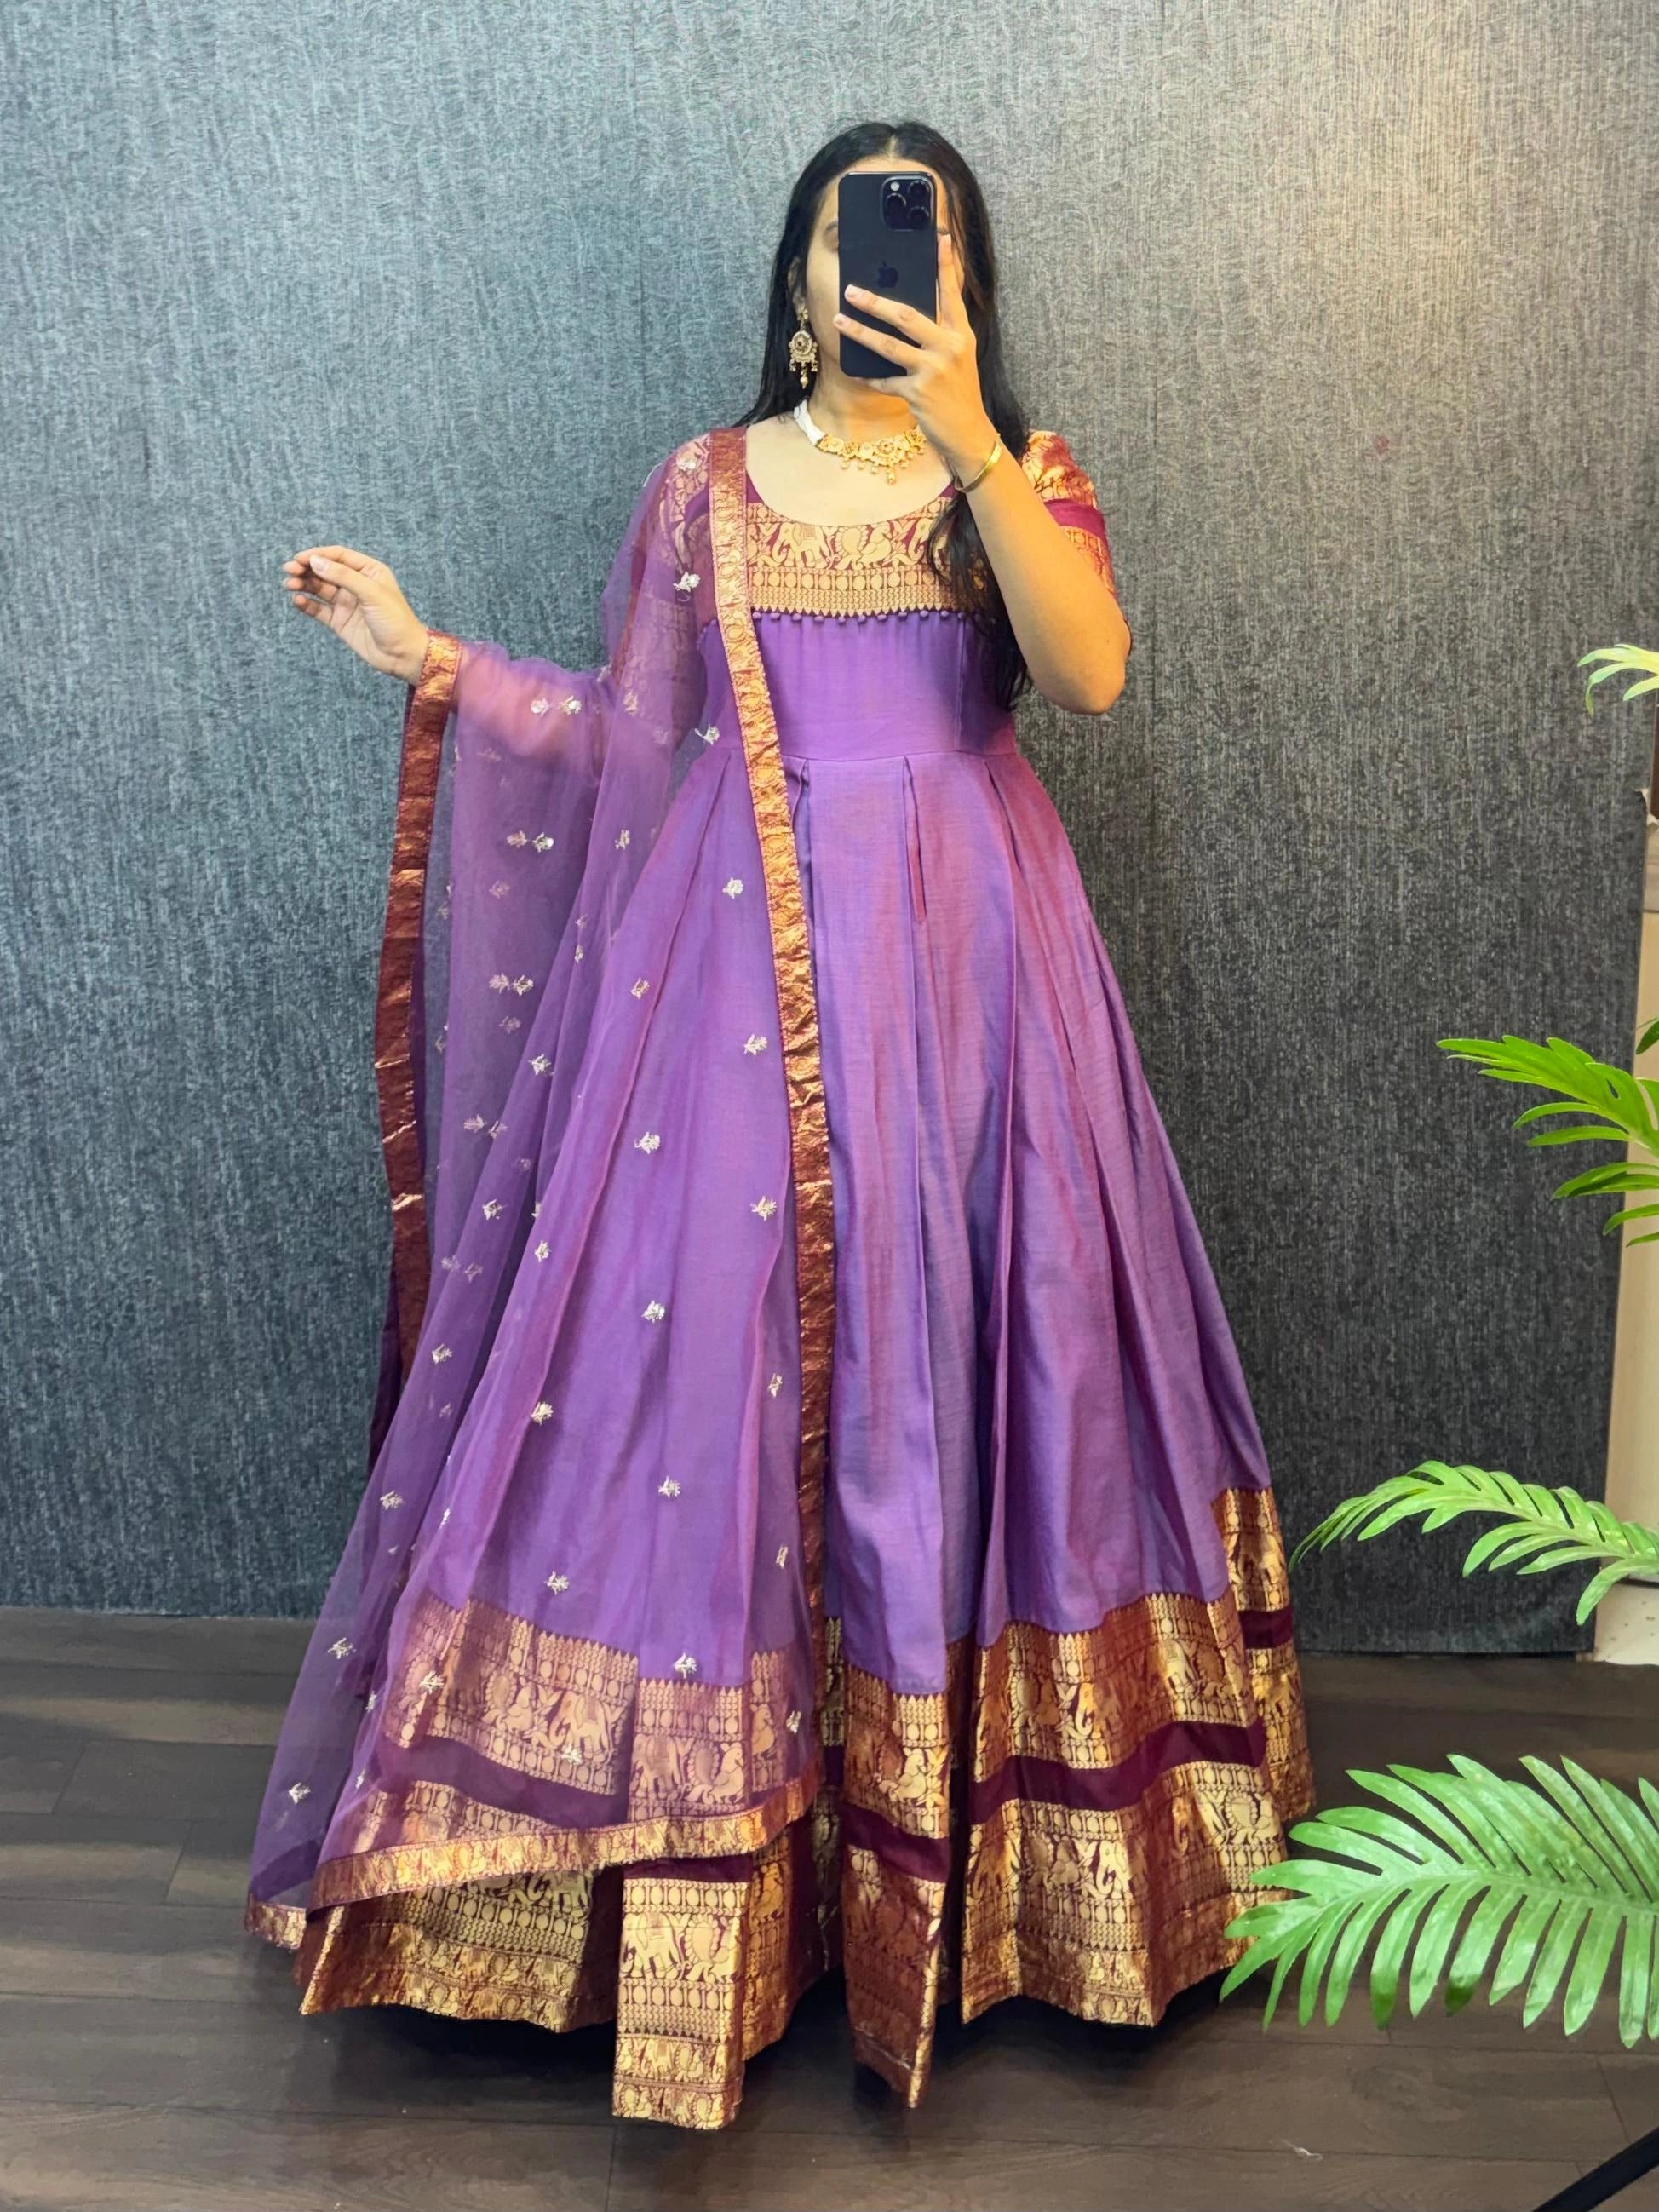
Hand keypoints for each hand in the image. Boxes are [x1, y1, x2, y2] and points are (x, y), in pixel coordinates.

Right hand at [281, 545, 428, 683]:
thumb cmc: (396, 621)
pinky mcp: (340, 621)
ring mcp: (347, 603)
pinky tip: (296, 601)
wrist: (403, 655)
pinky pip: (318, 609)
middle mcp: (356, 584)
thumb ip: (343, 576)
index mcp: (369, 571)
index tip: (300, 558)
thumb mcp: (372, 593)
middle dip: (306, 568)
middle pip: (325, 570)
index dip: (318, 555)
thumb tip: (316, 561)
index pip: (338, 555)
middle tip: (288, 570)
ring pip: (319, 588)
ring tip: (289, 584)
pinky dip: (306, 604)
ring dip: (303, 584)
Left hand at [833, 229, 995, 482]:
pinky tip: (858, 371)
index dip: (945, 266)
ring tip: (839, 320)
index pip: (951, 294)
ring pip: (889, 345)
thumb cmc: (960, 393)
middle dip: (875, 302)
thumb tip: (907, 314)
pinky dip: (871, 377)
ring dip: (860, 332)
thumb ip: (940, 334)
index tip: (939, 238)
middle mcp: (949, 348)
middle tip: (852, 290)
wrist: (969, 433)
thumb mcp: (959, 358)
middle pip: (906, 316)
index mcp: (961, 334)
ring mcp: (933, 370)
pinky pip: (885, 380)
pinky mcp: (918, 393)